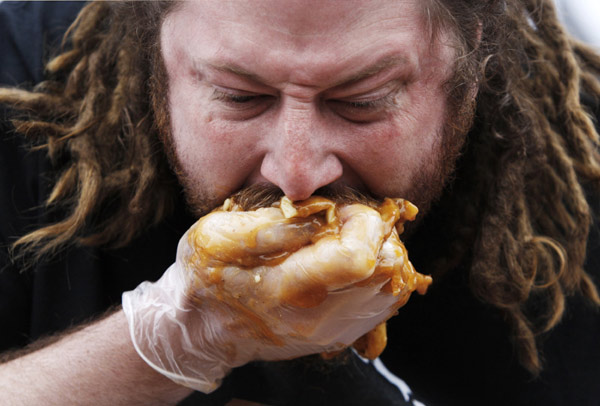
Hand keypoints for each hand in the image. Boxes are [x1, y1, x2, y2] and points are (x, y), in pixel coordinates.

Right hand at [122, 197, 430, 392]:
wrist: (204, 328)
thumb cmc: (206, 275)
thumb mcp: (219, 236)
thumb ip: (275, 224)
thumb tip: (325, 213)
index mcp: (286, 289)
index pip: (359, 257)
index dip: (361, 220)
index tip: (340, 209)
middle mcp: (318, 318)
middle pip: (385, 270)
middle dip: (374, 232)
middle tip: (344, 221)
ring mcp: (332, 331)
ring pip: (391, 286)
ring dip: (379, 252)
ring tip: (345, 239)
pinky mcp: (339, 334)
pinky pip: (384, 302)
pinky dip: (378, 274)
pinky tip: (349, 262)